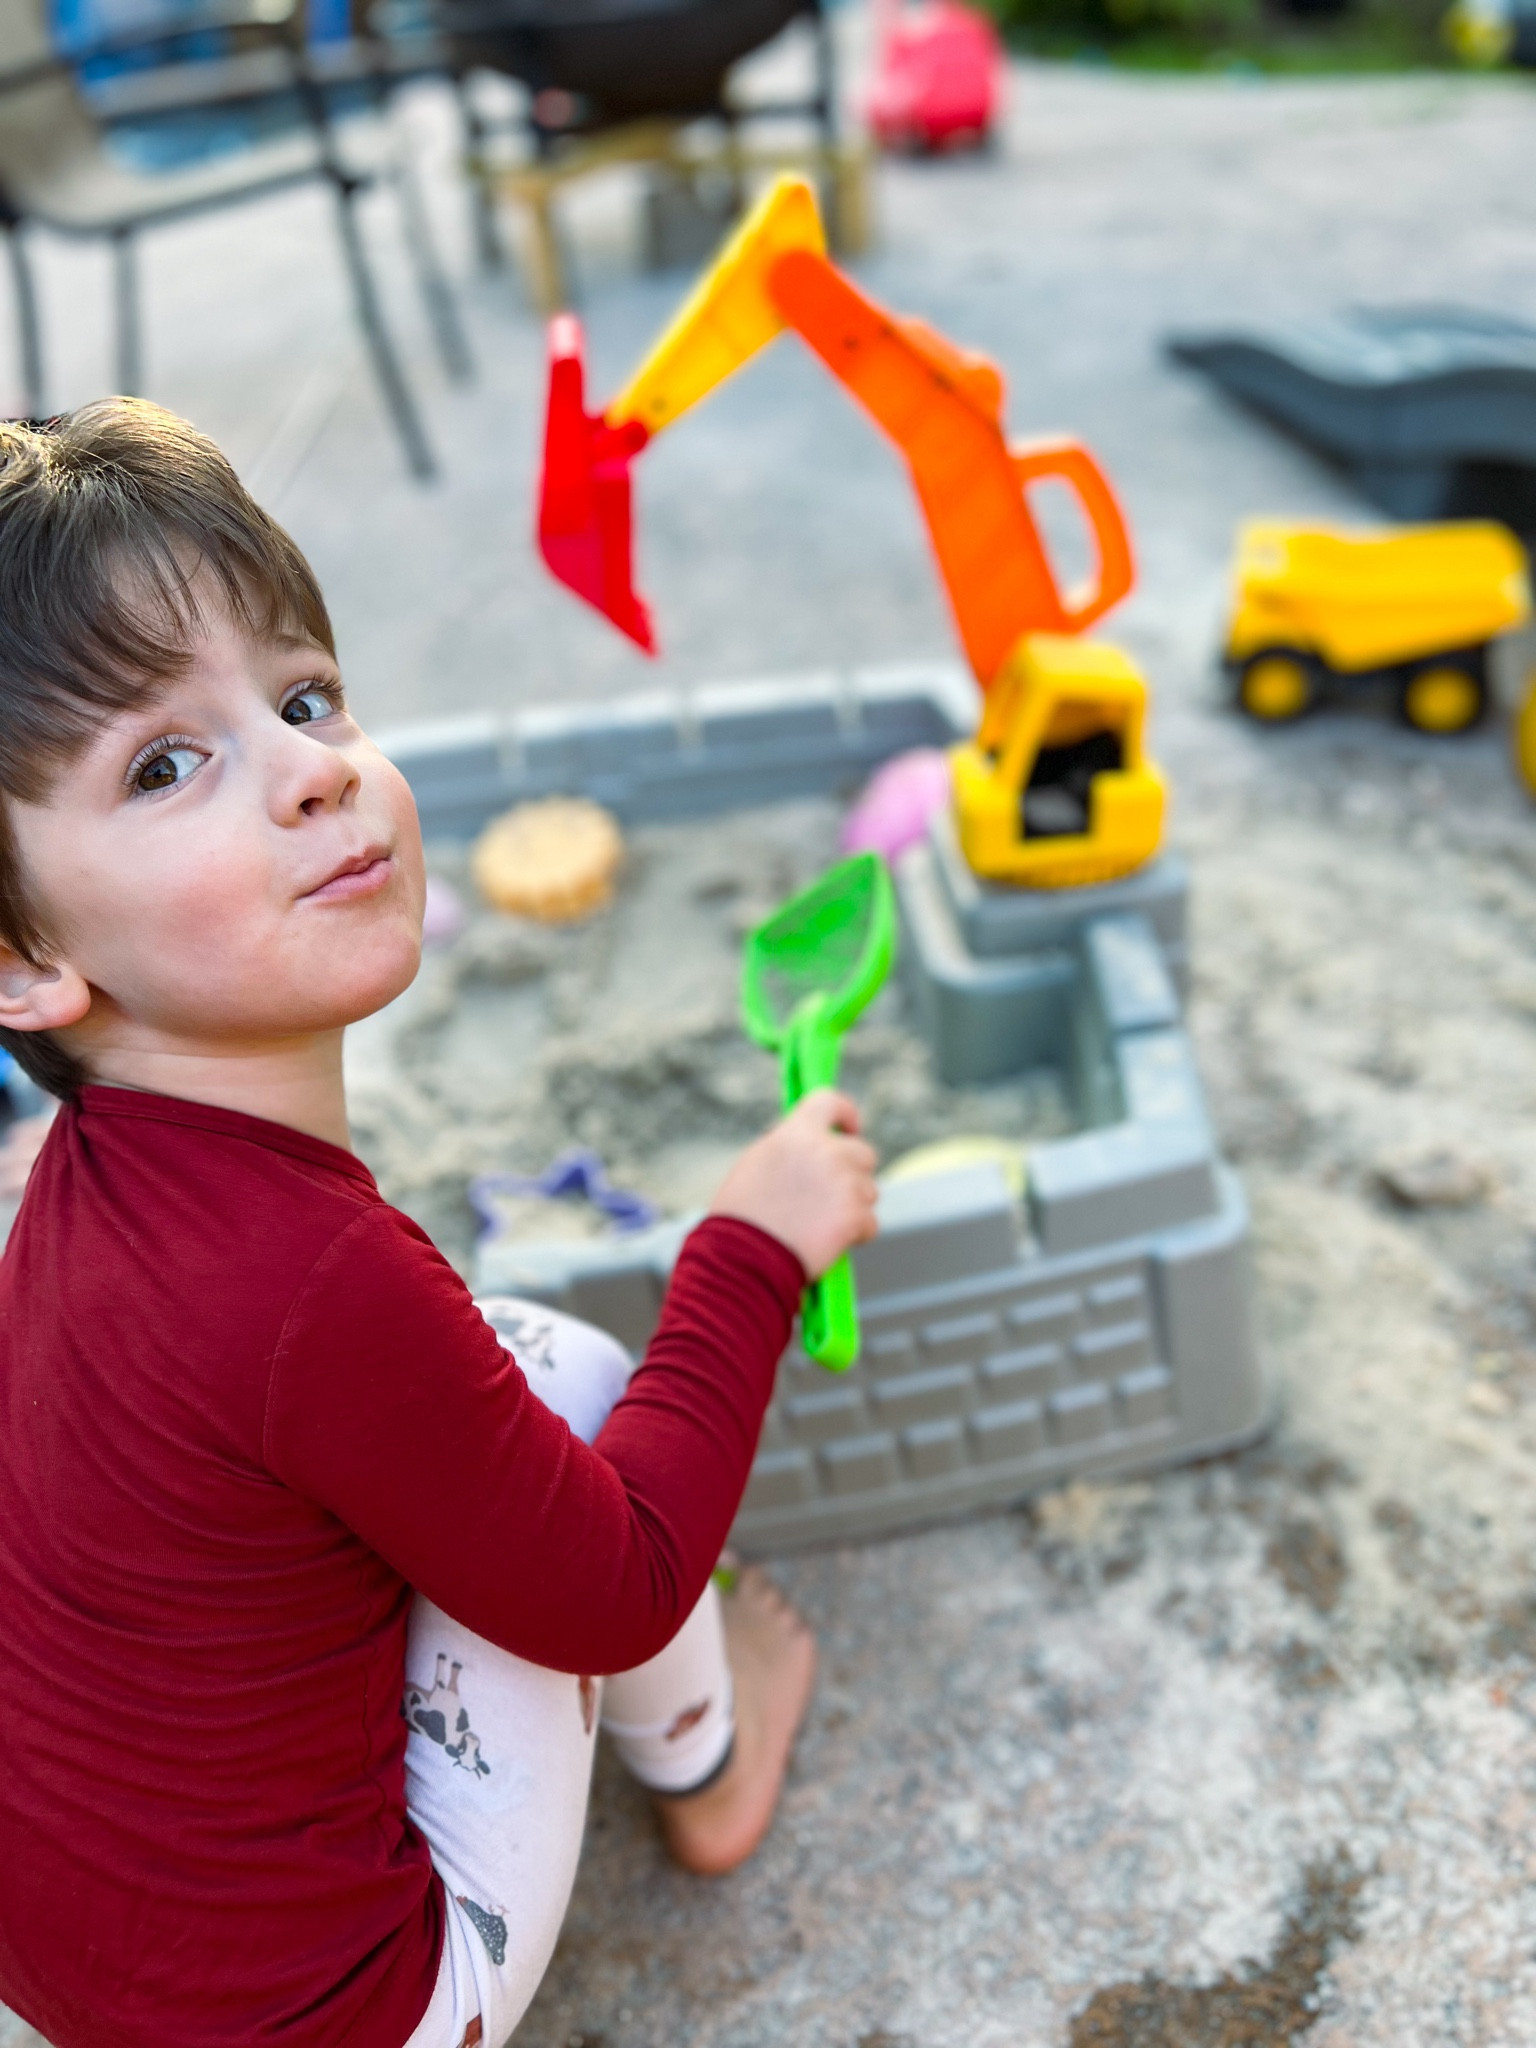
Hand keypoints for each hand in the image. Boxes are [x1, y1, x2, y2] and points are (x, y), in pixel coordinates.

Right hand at [709, 1091, 878, 1279]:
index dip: (845, 1114)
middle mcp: (827, 1152)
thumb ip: (791, 1148)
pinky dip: (856, 1234)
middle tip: (830, 1196)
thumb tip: (812, 1145)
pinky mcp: (856, 1217)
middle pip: (863, 1153)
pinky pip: (870, 1223)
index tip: (849, 1127)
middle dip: (853, 1173)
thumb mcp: (757, 1163)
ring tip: (821, 1225)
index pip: (831, 1102)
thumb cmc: (742, 1216)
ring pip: (869, 1191)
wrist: (744, 1259)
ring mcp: (845, 1184)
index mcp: (798, 1134)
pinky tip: (829, 1242)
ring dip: (853, 1206)